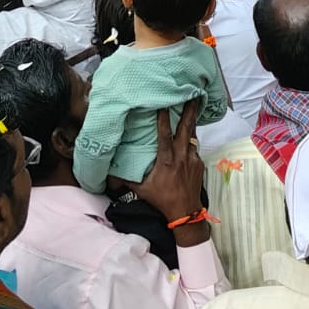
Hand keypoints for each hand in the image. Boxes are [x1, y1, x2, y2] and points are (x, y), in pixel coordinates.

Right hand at [125, 100, 206, 240]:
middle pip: (185, 129)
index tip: (163, 104)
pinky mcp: (199, 163)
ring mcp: (192, 159)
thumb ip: (127, 178)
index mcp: (166, 160)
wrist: (186, 213)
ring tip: (193, 106)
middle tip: (193, 95)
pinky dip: (191, 139)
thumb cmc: (162, 199)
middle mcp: (181, 156)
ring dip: (191, 122)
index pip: (165, 135)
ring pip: (192, 136)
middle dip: (188, 111)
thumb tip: (110, 172)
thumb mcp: (142, 190)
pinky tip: (189, 135)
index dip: (163, 119)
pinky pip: (195, 147)